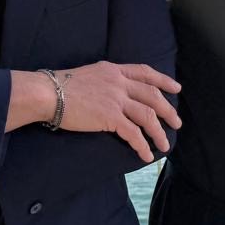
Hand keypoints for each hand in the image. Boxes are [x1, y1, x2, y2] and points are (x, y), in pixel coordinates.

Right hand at [56, 61, 181, 162]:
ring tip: (166, 144)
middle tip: (176, 122)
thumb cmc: (60, 86)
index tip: (176, 88)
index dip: (163, 81)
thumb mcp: (89, 74)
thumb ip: (105, 80)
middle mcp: (119, 82)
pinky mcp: (110, 117)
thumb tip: (111, 90)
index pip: (145, 72)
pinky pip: (133, 133)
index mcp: (114, 70)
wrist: (48, 93)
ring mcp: (116, 99)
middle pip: (152, 95)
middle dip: (168, 110)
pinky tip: (146, 155)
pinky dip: (142, 145)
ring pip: (148, 115)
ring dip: (159, 131)